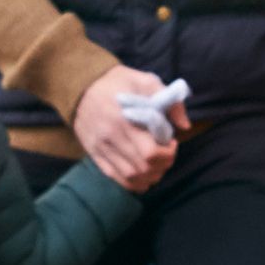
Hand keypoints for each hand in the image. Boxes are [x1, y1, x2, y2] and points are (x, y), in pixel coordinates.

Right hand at [73, 64, 182, 189]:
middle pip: (143, 168)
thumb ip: (169, 101)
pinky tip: (142, 176)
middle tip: (166, 154)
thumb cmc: (116, 82)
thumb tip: (184, 125)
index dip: (168, 154)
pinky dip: (132, 183)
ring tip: (156, 166)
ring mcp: (101, 149)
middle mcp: (111, 139)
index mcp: (124, 120)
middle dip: (162, 165)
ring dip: (149, 177)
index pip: (151, 153)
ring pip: (130, 177)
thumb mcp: (146, 81)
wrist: (80, 85)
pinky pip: (115, 178)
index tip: (171, 143)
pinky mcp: (94, 154)